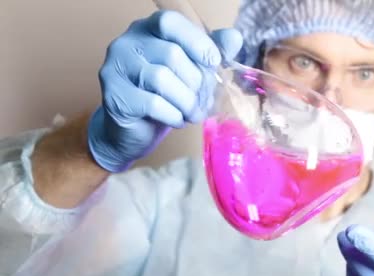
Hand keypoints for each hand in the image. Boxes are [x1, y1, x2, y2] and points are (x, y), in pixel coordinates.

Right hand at [88, 10, 242, 171]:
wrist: (133, 130)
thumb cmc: (165, 95)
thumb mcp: (191, 71)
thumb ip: (211, 51)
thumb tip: (233, 38)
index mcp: (148, 30)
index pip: (170, 22)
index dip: (196, 41)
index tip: (213, 62)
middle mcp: (127, 43)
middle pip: (171, 54)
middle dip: (196, 82)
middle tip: (204, 100)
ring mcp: (115, 68)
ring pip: (162, 79)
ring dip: (186, 101)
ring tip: (193, 113)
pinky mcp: (114, 96)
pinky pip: (152, 103)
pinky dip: (173, 115)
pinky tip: (177, 119)